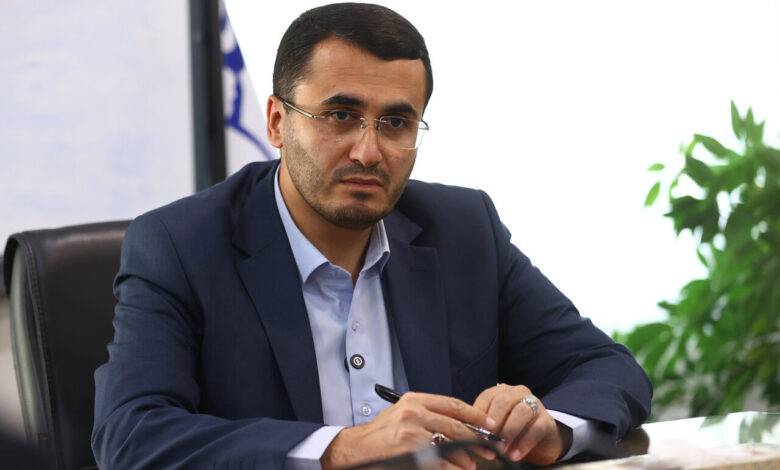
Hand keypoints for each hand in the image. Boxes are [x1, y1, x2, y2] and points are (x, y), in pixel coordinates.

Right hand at [320, 391, 494, 469]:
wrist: (357, 448)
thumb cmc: (381, 433)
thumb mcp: (402, 413)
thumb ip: (428, 413)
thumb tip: (458, 422)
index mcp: (415, 400)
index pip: (453, 404)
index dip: (474, 415)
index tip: (488, 423)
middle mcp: (415, 413)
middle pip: (455, 425)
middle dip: (476, 438)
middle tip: (489, 446)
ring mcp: (412, 433)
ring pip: (450, 444)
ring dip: (466, 456)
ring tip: (472, 463)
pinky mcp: (411, 452)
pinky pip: (440, 461)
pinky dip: (452, 467)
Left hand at [473, 384, 571, 464]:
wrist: (540, 440)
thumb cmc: (512, 430)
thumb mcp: (497, 424)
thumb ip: (484, 424)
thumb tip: (468, 433)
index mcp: (502, 391)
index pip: (487, 396)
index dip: (478, 413)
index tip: (473, 430)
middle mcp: (519, 393)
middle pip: (503, 401)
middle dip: (494, 421)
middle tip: (486, 439)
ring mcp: (535, 405)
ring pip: (521, 412)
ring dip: (509, 432)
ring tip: (501, 449)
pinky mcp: (547, 420)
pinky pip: (536, 429)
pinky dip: (524, 443)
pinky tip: (515, 455)